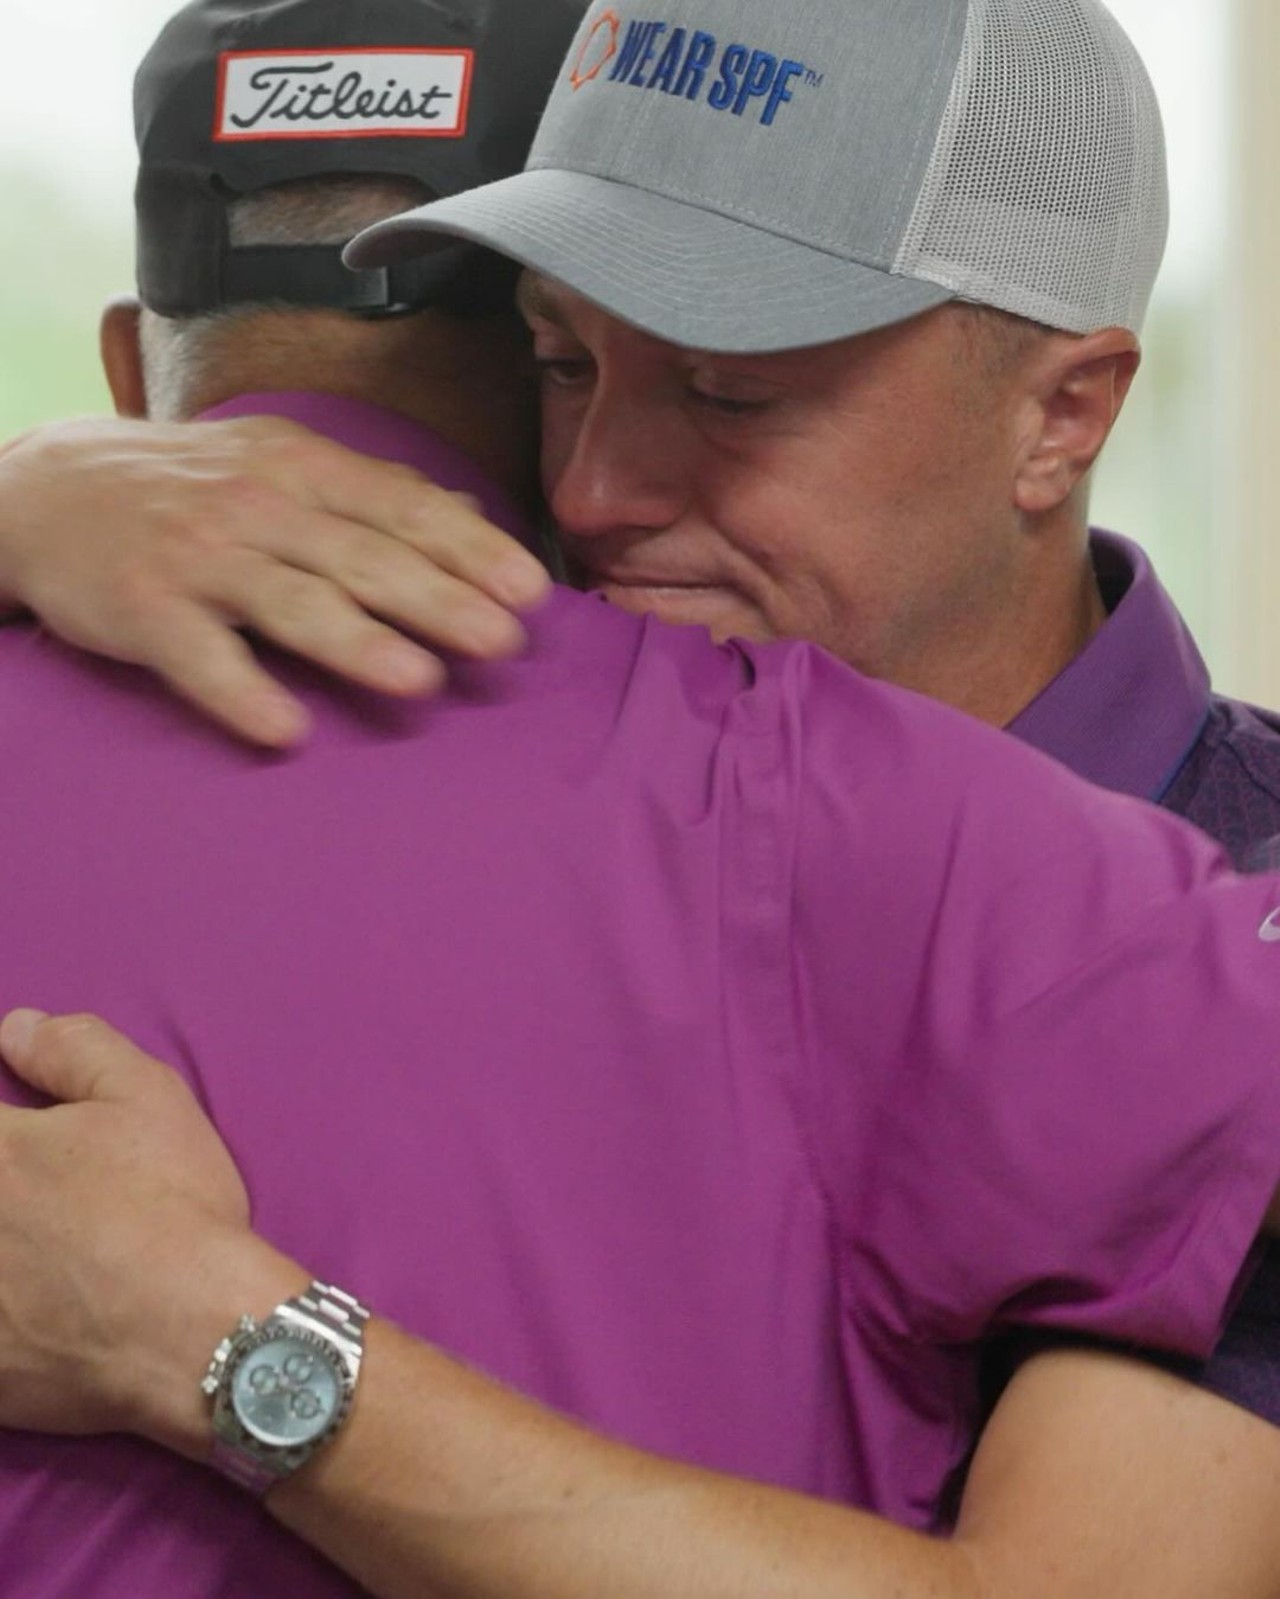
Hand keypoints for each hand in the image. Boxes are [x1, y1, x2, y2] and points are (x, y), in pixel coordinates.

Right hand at [0, 417, 550, 746]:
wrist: (48, 488)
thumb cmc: (191, 485)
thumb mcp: (282, 463)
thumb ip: (375, 493)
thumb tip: (471, 516)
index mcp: (301, 468)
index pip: (402, 508)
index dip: (470, 549)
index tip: (531, 591)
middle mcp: (258, 507)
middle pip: (363, 558)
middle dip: (439, 600)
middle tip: (503, 643)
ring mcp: (200, 558)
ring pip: (293, 602)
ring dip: (360, 644)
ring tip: (422, 683)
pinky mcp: (145, 610)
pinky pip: (200, 657)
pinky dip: (242, 693)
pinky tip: (286, 731)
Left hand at [0, 1010, 300, 1455]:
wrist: (196, 1331)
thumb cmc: (171, 1205)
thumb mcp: (147, 1098)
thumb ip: (75, 1048)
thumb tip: (15, 1028)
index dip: (2, 1136)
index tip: (20, 1148)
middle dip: (8, 1195)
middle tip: (39, 1205)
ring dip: (4, 1252)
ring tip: (29, 1258)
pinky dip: (3, 1321)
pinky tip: (28, 1308)